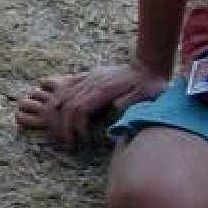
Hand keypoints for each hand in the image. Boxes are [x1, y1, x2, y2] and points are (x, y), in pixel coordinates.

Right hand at [16, 61, 165, 147]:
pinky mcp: (90, 75)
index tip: (80, 140)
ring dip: (59, 114)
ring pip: (64, 94)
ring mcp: (90, 77)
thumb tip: (113, 110)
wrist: (148, 65)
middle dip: (63, 125)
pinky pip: (68, 85)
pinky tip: (59, 108)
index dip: (75, 126)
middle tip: (68, 141)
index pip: (79, 109)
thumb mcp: (144, 95)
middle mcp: (92, 82)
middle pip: (68, 104)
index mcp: (103, 89)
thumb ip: (128, 102)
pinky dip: (60, 98)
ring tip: (61, 130)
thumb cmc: (149, 84)